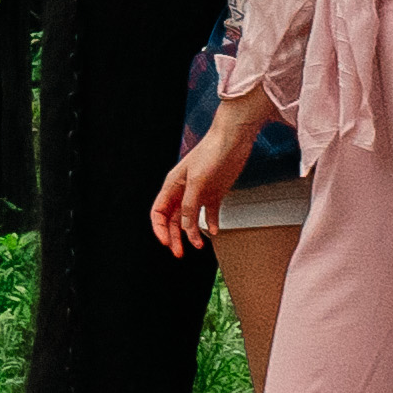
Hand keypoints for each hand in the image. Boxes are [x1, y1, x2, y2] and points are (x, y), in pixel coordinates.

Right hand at [146, 111, 255, 256]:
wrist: (234, 139)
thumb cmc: (211, 151)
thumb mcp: (197, 180)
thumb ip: (190, 205)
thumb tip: (186, 227)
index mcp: (172, 185)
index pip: (158, 212)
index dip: (160, 229)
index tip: (166, 242)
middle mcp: (183, 191)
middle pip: (174, 220)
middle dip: (175, 237)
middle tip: (179, 253)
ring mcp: (199, 193)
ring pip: (190, 219)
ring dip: (192, 234)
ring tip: (199, 245)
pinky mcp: (214, 193)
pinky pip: (209, 214)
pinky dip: (210, 224)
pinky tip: (213, 232)